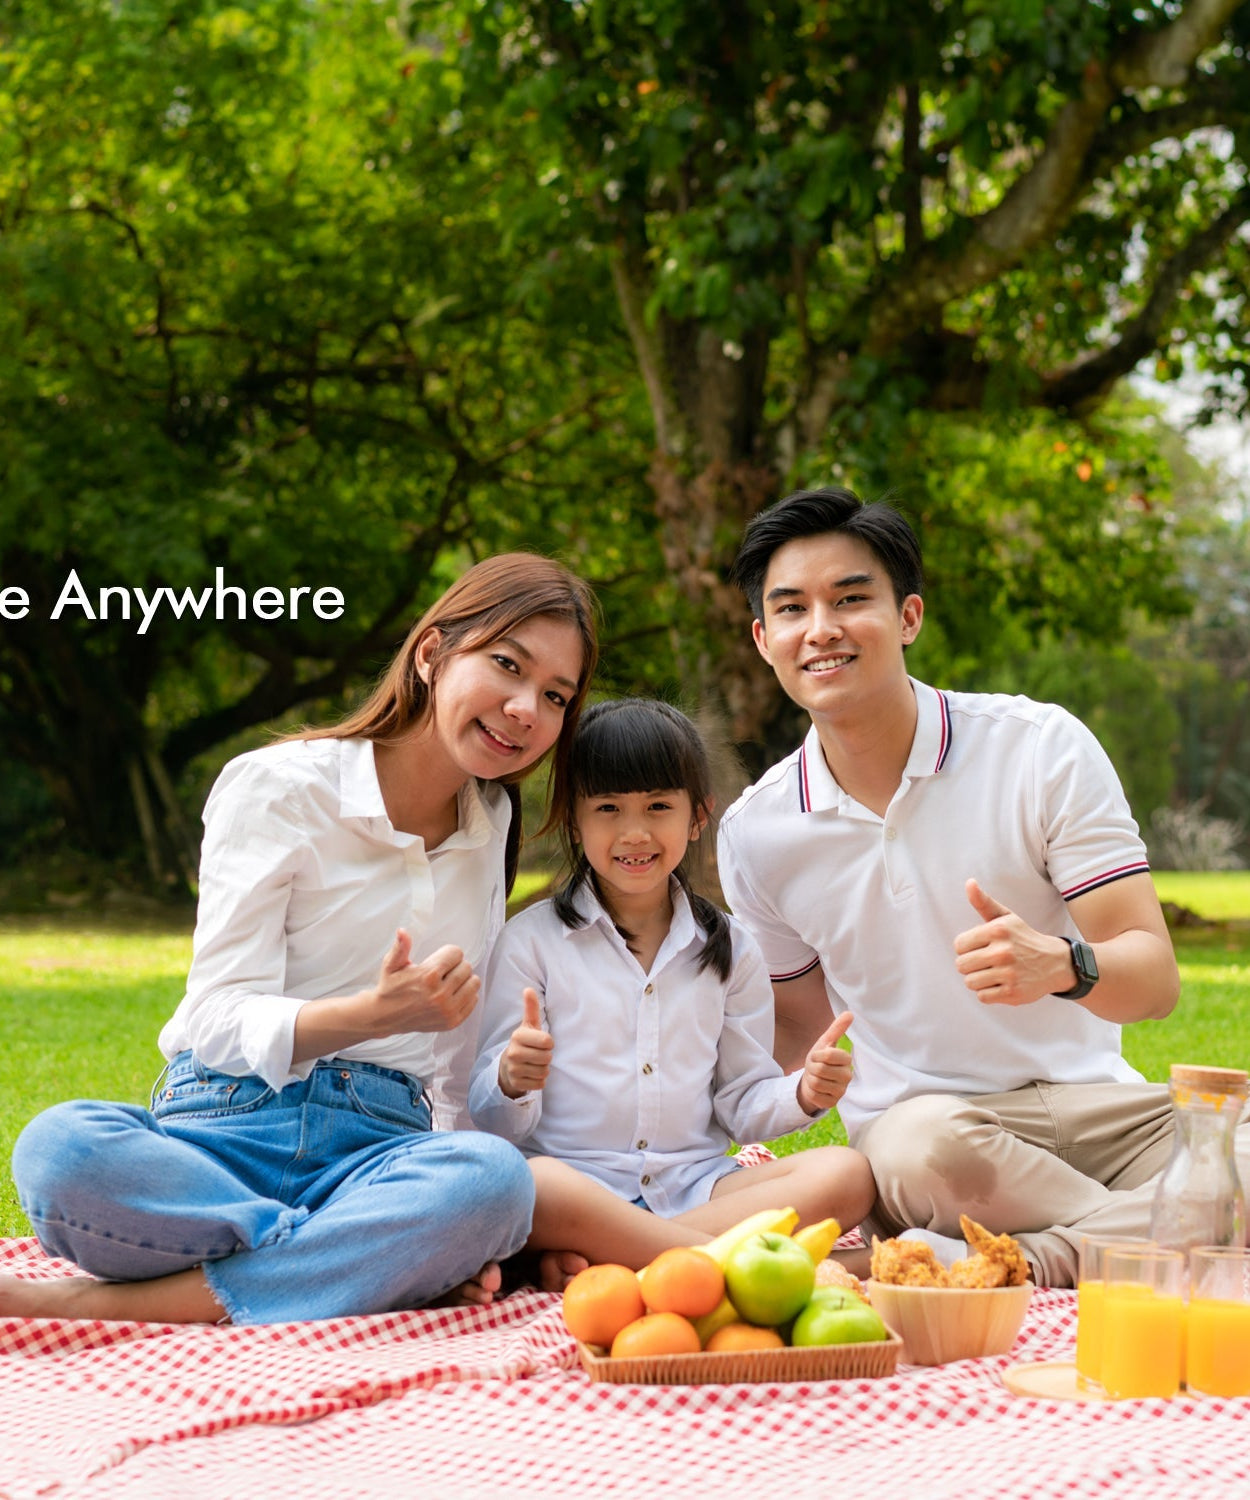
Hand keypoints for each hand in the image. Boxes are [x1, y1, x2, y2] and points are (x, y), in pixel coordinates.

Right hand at [369, 930, 480, 1033]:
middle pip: (466, 967)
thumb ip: (400, 947)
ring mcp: (447, 1010)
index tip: (439, 960)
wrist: (385, 1017)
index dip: (448, 954)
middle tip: (443, 972)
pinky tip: (452, 994)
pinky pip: (473, 1000)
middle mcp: (439, 994)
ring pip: (474, 983)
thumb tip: (402, 931)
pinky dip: (466, 995)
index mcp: (427, 976)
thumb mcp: (391, 965)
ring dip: (464, 979)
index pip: (456, 953)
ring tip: (449, 982)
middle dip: (455, 966)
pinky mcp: (453, 1021)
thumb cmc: (390, 988)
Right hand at [498, 987, 553, 1099]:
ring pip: (544, 1072)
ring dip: (543, 1069)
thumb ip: (531, 1008)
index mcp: (518, 1036)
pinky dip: (538, 1081)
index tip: (540, 1042)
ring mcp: (514, 1069)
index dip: (548, 1043)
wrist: (508, 1066)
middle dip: (546, 1057)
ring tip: (533, 1064)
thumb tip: (528, 989)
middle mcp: (513, 1053)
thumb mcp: (528, 1025)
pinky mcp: (516, 1084)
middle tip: (537, 1054)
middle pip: (547, 1058)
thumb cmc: (524, 1043)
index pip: (547, 1042)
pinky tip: (530, 1074)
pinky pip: (540, 1084)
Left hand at [795, 1010, 852, 1114]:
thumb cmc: (819, 1059)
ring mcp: (841, 1092)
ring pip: (816, 1083)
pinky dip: (810, 1092)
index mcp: (846, 1060)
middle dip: (812, 1068)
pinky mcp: (832, 1104)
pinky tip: (815, 1090)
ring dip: (810, 1079)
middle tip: (815, 1068)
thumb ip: (837, 1029)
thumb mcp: (824, 1042)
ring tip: (815, 1077)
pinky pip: (815, 1096)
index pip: (830, 1055)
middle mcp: (847, 1077)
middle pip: (821, 1070)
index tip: (818, 1056)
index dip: (817, 1055)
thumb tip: (850, 1013)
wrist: (811, 1080)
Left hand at [953, 879, 1075, 1006]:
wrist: (1055, 963)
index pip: (958, 945)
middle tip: (987, 961)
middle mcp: (1003, 952)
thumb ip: (983, 902)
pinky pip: (982, 996)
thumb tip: (969, 883)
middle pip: (961, 965)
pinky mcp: (1013, 993)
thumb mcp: (1005, 917)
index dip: (966, 948)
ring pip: (970, 982)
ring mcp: (1009, 974)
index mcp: (997, 930)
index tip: (980, 947)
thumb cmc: (1023, 938)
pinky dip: (988, 992)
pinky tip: (1001, 983)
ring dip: (979, 979)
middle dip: (971, 964)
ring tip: (994, 972)